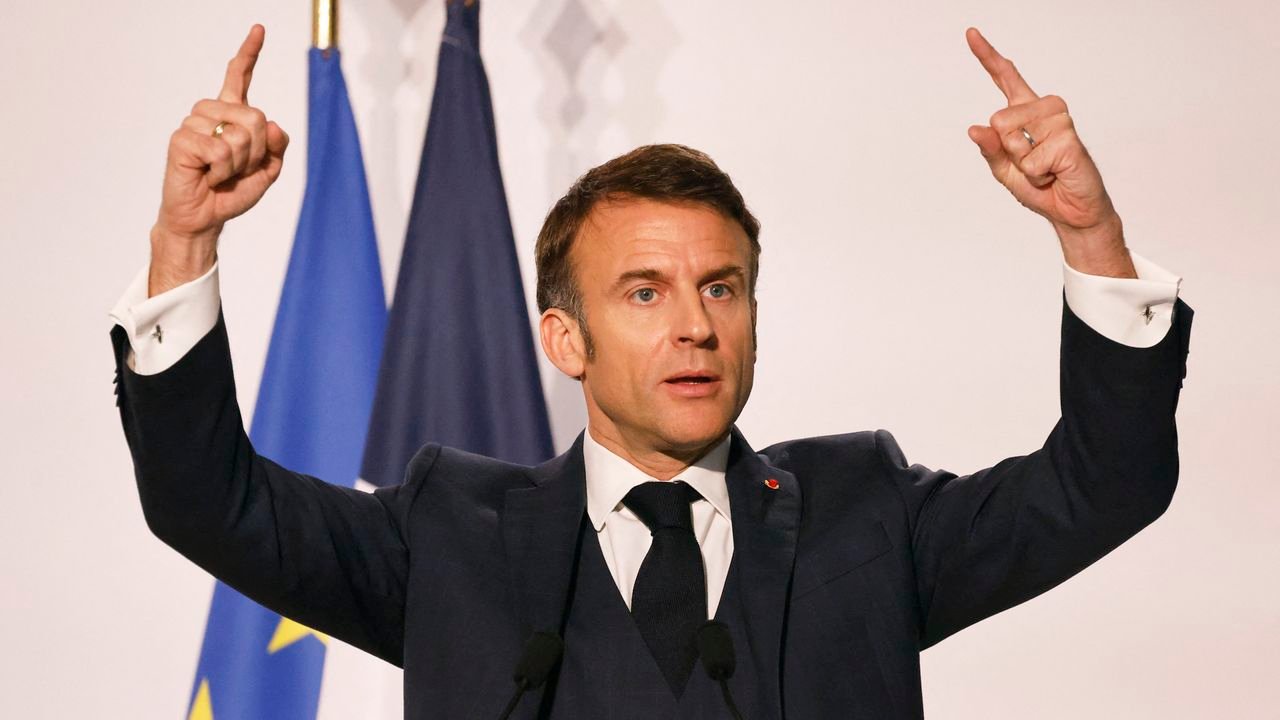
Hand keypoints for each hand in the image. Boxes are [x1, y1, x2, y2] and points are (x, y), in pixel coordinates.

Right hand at [150, 25, 289, 295]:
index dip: (249, 53)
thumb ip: (277, 147)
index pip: (240, 77)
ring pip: (239, 134)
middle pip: (256, 116)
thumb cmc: (231, 193)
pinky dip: (222, 170)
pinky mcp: (181, 139)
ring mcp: (194, 124)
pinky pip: (220, 149)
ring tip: (220, 173)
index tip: (259, 29)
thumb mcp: (267, 171)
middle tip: (238, 169)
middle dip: (257, 151)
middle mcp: (211, 113)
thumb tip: (273, 124)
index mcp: (232, 115)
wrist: (206, 218)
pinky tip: (208, 175)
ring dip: (239, 163)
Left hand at [965, 28, 1134, 277]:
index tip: (970, 33)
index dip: (987, 56)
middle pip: (997, 119)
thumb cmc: (1042, 189)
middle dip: (1006, 151)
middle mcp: (1043, 110)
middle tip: (1031, 165)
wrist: (1072, 211)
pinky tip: (1055, 173)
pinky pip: (1031, 159)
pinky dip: (1036, 175)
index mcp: (1025, 113)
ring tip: (1045, 169)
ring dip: (1023, 164)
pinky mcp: (1069, 139)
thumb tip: (974, 129)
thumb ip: (991, 151)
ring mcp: (1059, 122)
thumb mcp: (1006, 172)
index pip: (1005, 78)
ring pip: (1011, 136)